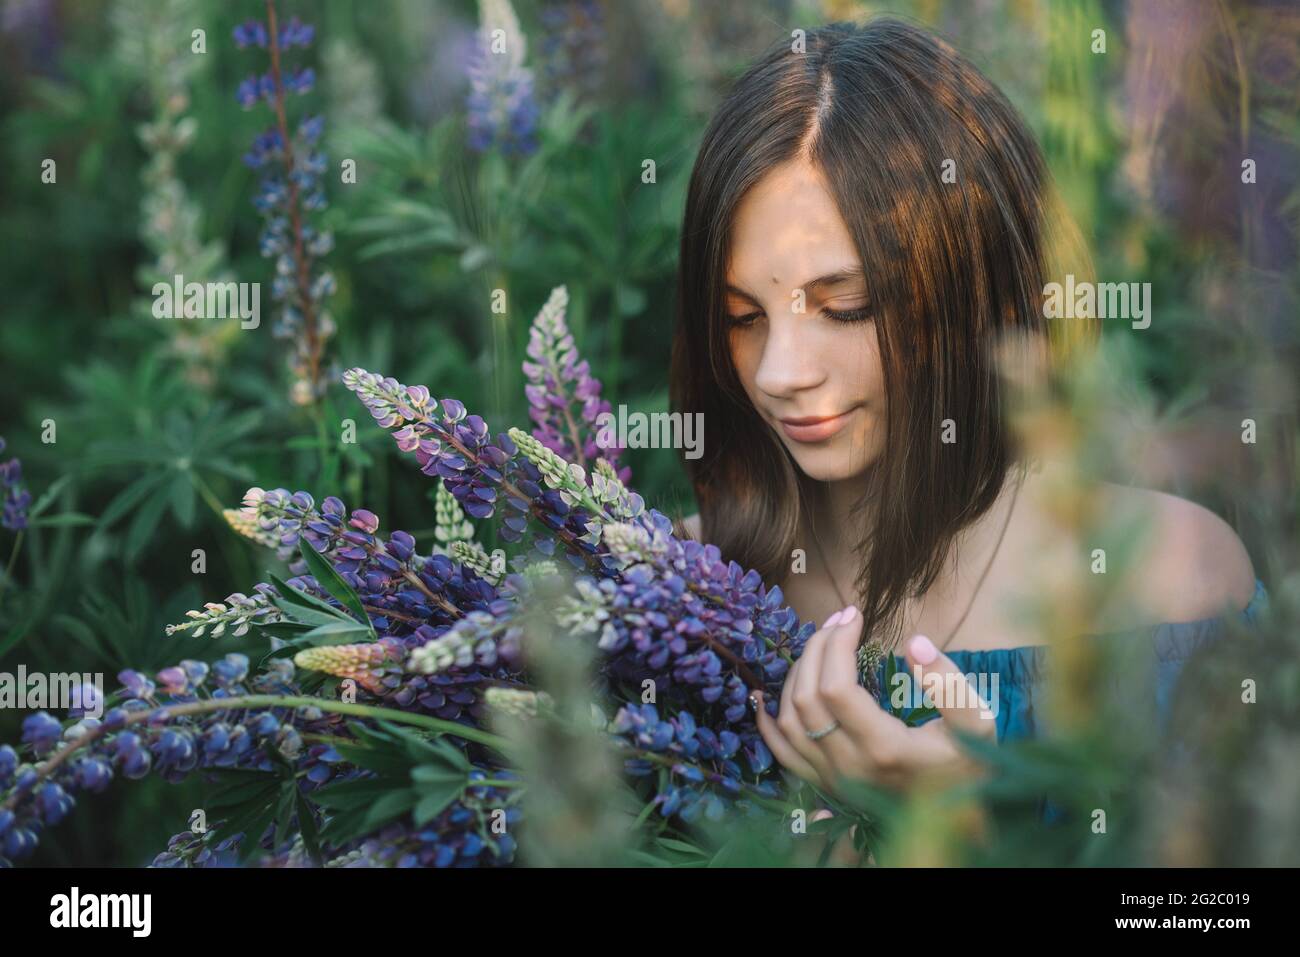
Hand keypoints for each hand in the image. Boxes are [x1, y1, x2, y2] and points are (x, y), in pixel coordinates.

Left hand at [752, 605, 996, 794]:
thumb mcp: (976, 720)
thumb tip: (915, 643)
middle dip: (817, 648)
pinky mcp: (825, 785)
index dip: (838, 643)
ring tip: (819, 644)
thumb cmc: (970, 761)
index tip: (854, 615)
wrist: (962, 815)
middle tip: (837, 620)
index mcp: (884, 748)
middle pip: (808, 697)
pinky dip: (767, 723)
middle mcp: (850, 767)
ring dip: (796, 674)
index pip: (838, 686)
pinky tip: (761, 696)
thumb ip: (949, 682)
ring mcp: (833, 779)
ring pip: (790, 720)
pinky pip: (782, 753)